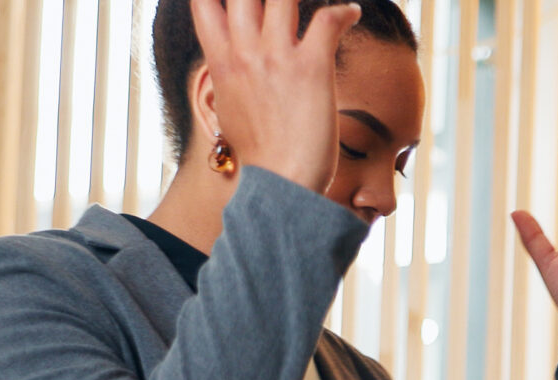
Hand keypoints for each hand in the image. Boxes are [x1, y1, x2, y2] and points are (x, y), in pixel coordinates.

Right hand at [189, 0, 361, 189]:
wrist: (281, 183)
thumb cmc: (262, 155)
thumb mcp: (230, 109)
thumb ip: (229, 78)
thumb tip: (230, 69)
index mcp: (221, 62)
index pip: (205, 4)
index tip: (240, 0)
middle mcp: (245, 52)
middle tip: (284, 0)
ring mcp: (276, 57)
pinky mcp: (311, 68)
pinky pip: (327, 19)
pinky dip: (344, 10)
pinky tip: (352, 12)